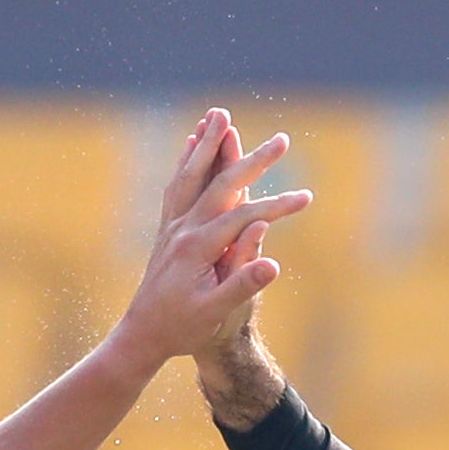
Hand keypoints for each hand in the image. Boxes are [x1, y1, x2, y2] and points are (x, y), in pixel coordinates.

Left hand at [113, 108, 310, 365]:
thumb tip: (274, 264)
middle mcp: (183, 229)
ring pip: (191, 175)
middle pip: (222, 184)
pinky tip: (190, 144)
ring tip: (220, 114)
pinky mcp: (166, 229)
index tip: (307, 197)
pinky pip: (177, 186)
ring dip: (208, 144)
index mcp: (199, 248)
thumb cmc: (181, 329)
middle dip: (253, 160)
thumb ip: (241, 285)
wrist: (142, 335)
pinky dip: (186, 162)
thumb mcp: (214, 312)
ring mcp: (172, 226)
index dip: (278, 206)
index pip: (245, 218)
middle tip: (282, 139)